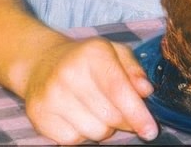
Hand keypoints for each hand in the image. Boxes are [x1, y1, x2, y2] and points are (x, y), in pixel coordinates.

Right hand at [22, 36, 158, 143]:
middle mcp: (69, 73)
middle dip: (123, 120)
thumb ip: (133, 69)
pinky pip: (73, 141)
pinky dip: (81, 134)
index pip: (118, 90)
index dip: (137, 114)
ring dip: (103, 128)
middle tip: (119, 110)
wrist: (42, 62)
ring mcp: (52, 95)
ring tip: (95, 109)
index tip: (150, 130)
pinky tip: (77, 115)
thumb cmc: (86, 60)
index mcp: (93, 53)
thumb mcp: (114, 52)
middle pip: (111, 116)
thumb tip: (146, 91)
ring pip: (95, 132)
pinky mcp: (39, 115)